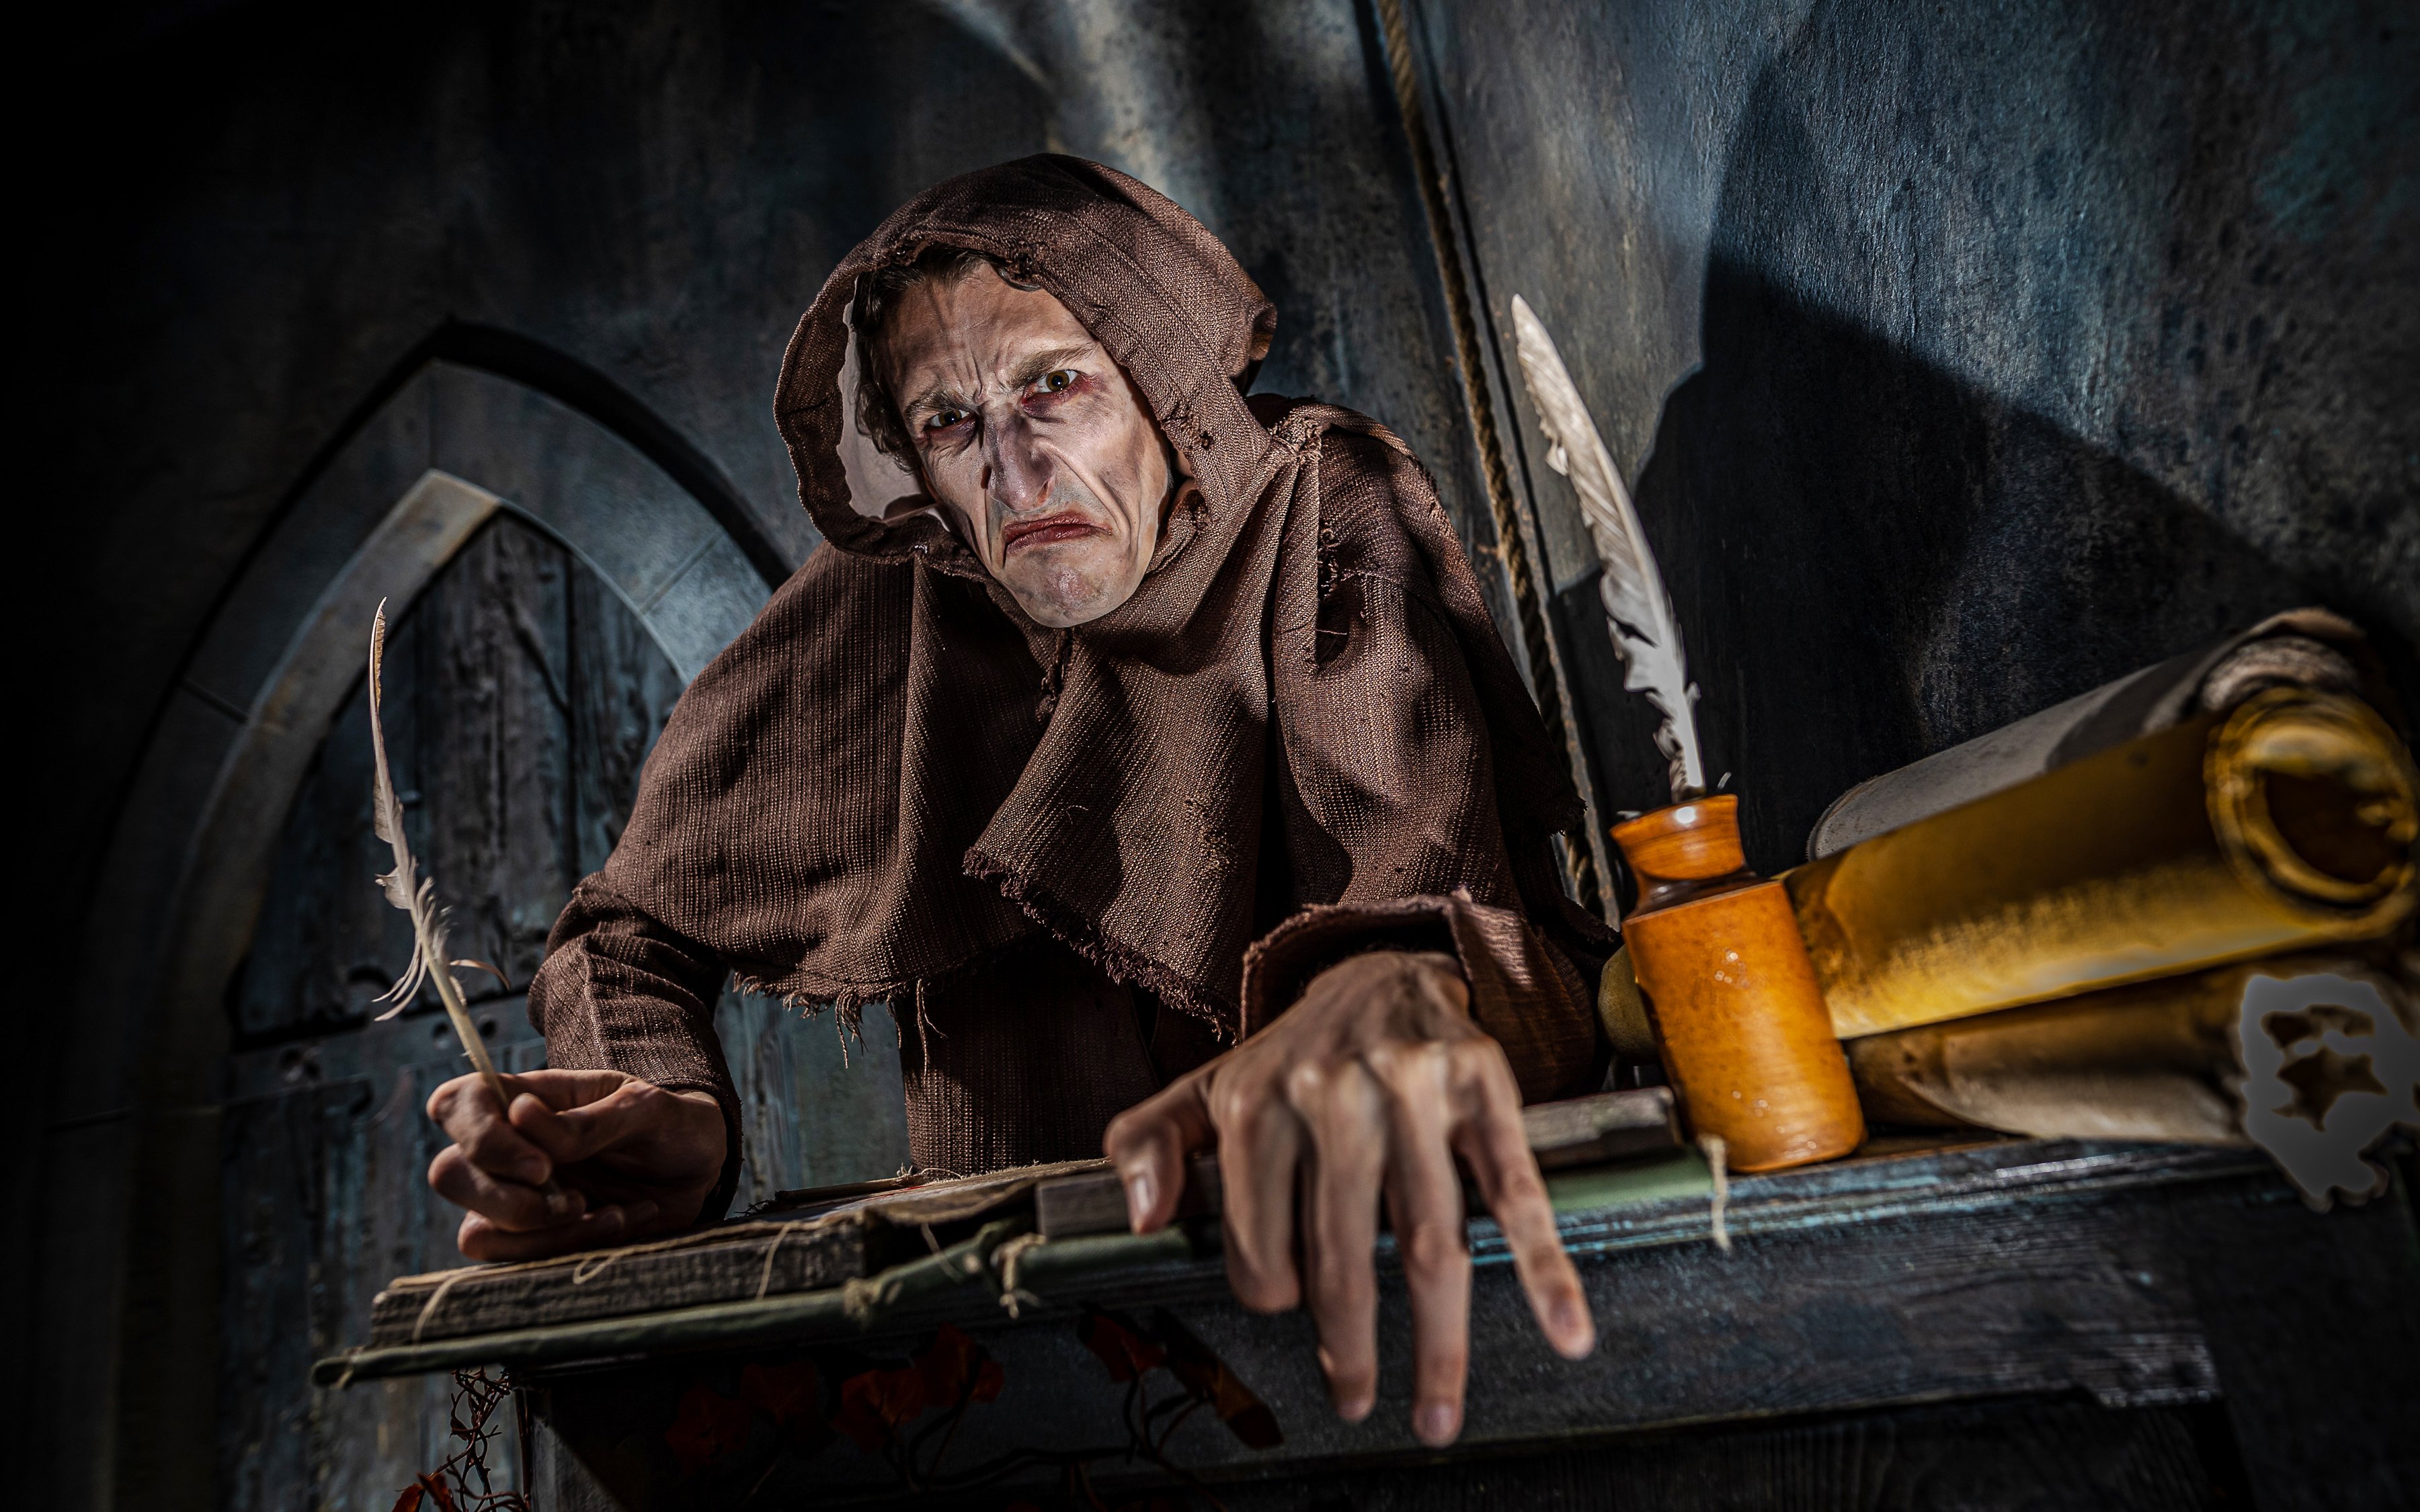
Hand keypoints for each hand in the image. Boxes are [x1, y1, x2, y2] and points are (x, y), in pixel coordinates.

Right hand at [425, 1068, 725, 1261]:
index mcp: (526, 1099)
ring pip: (477, 1233)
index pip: (456, 1105)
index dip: (479, 1138)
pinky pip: (519, 1262)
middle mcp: (509, 1150)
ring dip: (542, 1235)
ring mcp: (517, 1198)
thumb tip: (520, 1115)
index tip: (542, 1167)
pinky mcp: (537, 1240)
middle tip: (572, 1199)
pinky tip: (618, 1222)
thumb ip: (588, 1120)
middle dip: (506, 1200)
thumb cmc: (669, 1123)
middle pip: (449, 1175)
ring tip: (607, 1214)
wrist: (699, 1168)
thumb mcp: (645, 1110)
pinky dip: (569, 1249)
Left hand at [1103, 950, 1592, 1445]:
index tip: (1294, 1313)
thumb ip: (1147, 1145)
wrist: (1381, 973)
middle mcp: (1330, 1093)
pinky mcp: (1483, 1082)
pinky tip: (1565, 1330)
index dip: (1273, 1293)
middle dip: (1349, 1348)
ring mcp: (1412, 1088)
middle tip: (1358, 1404)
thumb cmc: (1291, 1060)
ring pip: (1430, 1240)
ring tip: (1437, 1412)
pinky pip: (1515, 1189)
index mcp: (1256, 1104)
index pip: (1261, 1245)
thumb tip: (1142, 1222)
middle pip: (1343, 1255)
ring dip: (1438, 1341)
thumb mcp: (1204, 1089)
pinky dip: (1543, 1267)